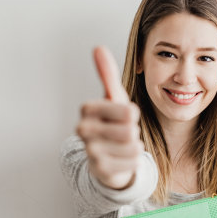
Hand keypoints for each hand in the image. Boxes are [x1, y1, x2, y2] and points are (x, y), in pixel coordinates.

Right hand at [75, 46, 143, 189]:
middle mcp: (83, 129)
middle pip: (130, 130)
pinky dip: (134, 161)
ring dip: (134, 147)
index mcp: (87, 109)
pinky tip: (122, 159)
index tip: (122, 117)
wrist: (107, 158)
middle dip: (132, 132)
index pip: (128, 111)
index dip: (132, 114)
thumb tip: (98, 47)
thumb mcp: (113, 98)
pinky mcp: (99, 170)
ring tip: (122, 146)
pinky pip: (133, 162)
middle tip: (121, 134)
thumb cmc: (112, 124)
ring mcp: (89, 151)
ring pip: (133, 146)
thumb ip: (107, 74)